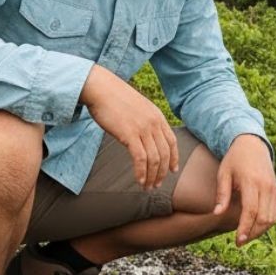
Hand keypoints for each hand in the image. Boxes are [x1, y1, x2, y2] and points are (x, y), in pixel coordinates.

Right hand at [80, 64, 178, 189]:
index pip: (172, 141)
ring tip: (147, 186)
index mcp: (157, 116)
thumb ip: (144, 120)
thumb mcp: (137, 108)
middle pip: (165, 153)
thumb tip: (144, 135)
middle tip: (156, 184)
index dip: (174, 158)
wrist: (101, 88)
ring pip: (154, 159)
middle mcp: (153, 123)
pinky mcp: (129, 134)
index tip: (172, 170)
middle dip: (162, 172)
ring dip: (152, 176)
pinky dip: (141, 172)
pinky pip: (140, 158)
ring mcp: (142, 128)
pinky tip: (138, 180)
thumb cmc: (114, 98)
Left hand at [214, 134, 275, 246]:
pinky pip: (275, 213)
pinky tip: (255, 227)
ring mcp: (274, 189)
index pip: (250, 211)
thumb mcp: (224, 173)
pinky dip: (267, 223)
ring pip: (272, 218)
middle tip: (239, 242)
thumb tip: (216, 214)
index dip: (245, 228)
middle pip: (263, 218)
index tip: (237, 240)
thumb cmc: (234, 159)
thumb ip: (222, 194)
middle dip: (252, 234)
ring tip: (246, 236)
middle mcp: (266, 186)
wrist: (253, 145)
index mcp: (251, 181)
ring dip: (260, 231)